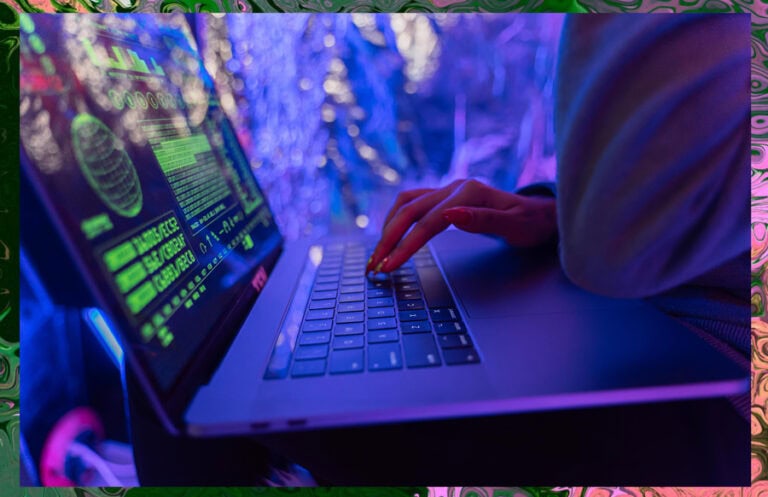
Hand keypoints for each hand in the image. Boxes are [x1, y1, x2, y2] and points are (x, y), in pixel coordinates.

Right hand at [366, 179, 556, 272]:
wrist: (540, 214)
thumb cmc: (531, 224)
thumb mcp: (515, 227)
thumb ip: (483, 221)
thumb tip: (450, 215)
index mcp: (469, 192)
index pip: (428, 222)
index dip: (406, 245)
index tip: (390, 266)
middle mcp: (454, 187)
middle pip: (409, 211)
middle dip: (388, 239)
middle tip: (373, 266)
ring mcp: (448, 190)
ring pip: (406, 204)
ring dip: (387, 228)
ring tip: (376, 254)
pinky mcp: (444, 196)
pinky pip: (412, 203)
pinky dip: (396, 219)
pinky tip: (389, 235)